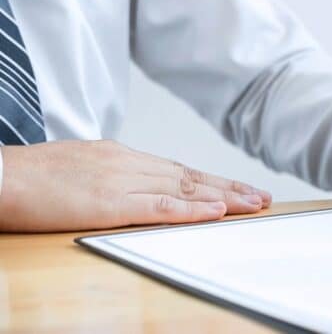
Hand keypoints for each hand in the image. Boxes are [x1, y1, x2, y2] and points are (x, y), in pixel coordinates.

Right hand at [0, 140, 271, 231]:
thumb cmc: (30, 178)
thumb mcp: (80, 169)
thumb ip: (110, 176)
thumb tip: (132, 187)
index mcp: (121, 156)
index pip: (178, 170)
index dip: (213, 181)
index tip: (240, 189)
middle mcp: (128, 163)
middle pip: (191, 177)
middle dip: (230, 188)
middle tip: (263, 198)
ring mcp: (121, 181)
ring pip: (185, 189)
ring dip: (224, 198)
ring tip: (254, 205)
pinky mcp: (109, 202)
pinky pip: (159, 206)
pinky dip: (191, 209)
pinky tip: (216, 212)